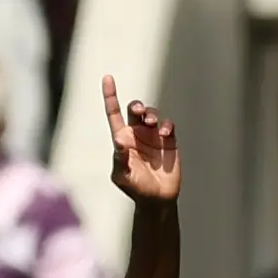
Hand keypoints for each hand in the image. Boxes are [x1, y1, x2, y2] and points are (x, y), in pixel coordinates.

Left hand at [101, 75, 179, 202]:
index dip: (111, 96)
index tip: (107, 78)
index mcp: (122, 140)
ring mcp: (153, 136)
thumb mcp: (123, 176)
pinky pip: (168, 124)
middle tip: (139, 111)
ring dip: (152, 114)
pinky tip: (165, 133)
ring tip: (152, 123)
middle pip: (135, 110)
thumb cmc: (135, 189)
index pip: (114, 114)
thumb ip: (120, 159)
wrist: (157, 199)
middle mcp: (137, 134)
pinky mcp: (169, 140)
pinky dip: (167, 125)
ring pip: (152, 114)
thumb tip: (119, 141)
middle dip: (136, 106)